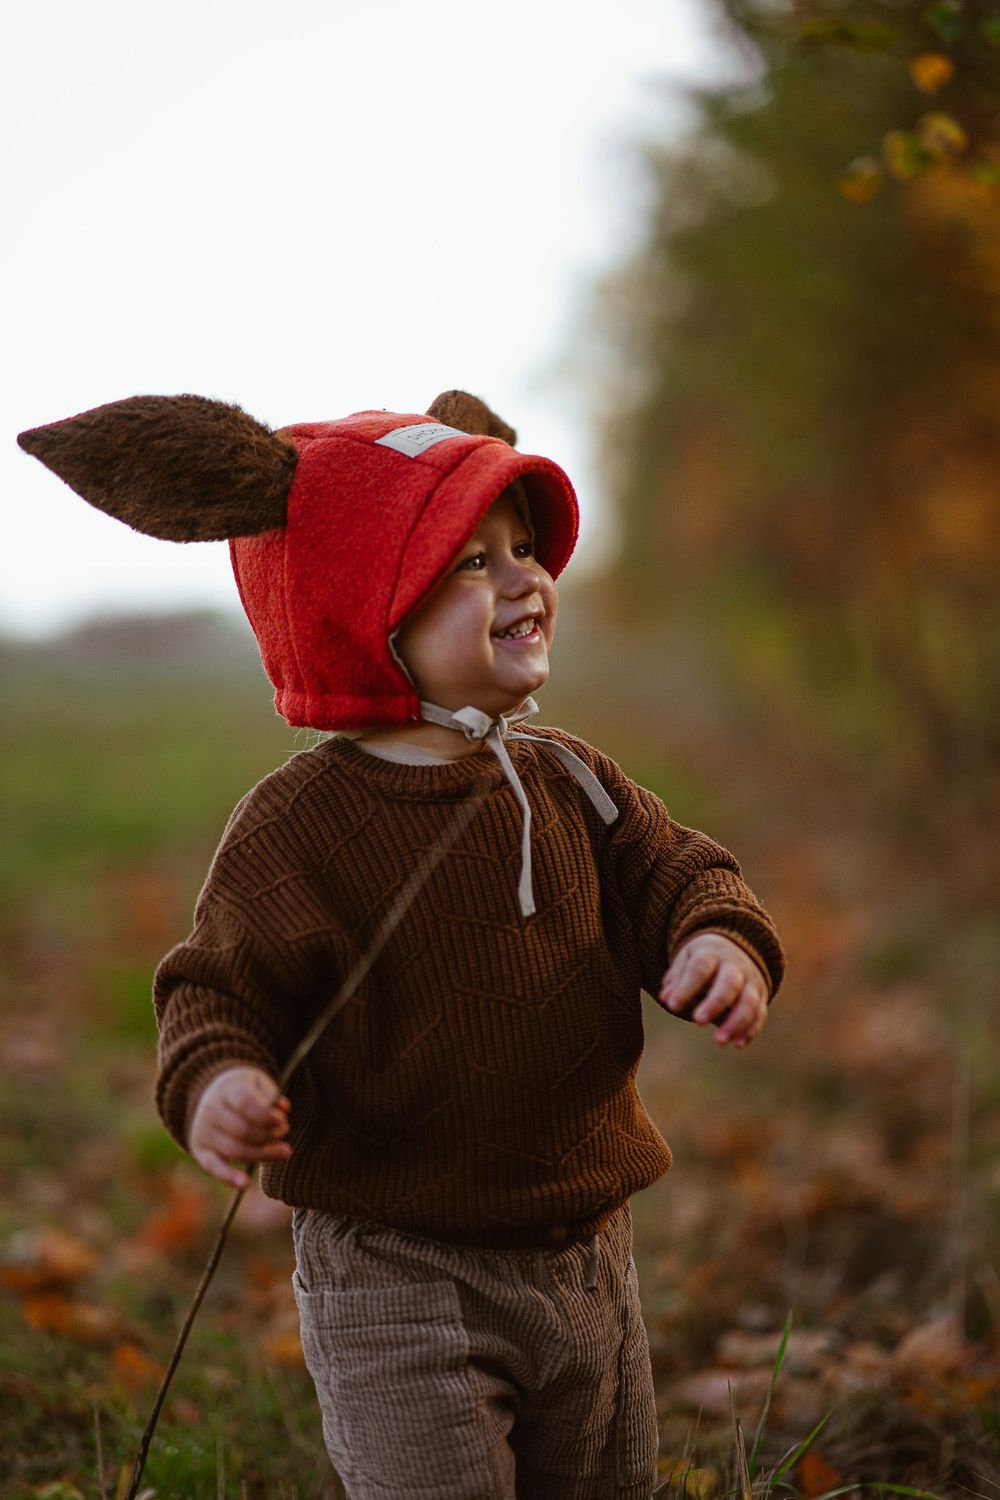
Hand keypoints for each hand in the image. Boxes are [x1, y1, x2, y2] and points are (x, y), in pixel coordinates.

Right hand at [188, 1065, 291, 1187]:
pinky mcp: (201, 1150)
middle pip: (242, 1129)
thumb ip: (271, 1095)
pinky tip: (245, 1183)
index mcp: (226, 1089)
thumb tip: (283, 1109)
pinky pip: (214, 1167)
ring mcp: (204, 1131)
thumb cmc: (245, 1091)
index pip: (245, 1104)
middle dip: (267, 1135)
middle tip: (286, 1133)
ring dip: (262, 1154)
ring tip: (284, 1151)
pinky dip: (229, 1177)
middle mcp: (211, 1110)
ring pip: (235, 1150)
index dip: (265, 1115)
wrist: (213, 1095)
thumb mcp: (258, 1083)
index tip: (283, 1122)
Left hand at [657, 933, 767, 1048]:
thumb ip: (676, 979)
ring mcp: (751, 981)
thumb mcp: (686, 960)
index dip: (687, 987)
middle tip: (698, 1022)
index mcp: (712, 954)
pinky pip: (760, 1014)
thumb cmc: (703, 960)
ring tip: (719, 1041)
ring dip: (736, 1023)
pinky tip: (737, 1044)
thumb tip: (667, 997)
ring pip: (749, 1001)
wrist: (736, 948)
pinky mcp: (761, 996)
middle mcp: (735, 966)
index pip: (700, 968)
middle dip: (715, 1004)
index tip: (672, 1005)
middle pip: (729, 983)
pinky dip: (750, 1030)